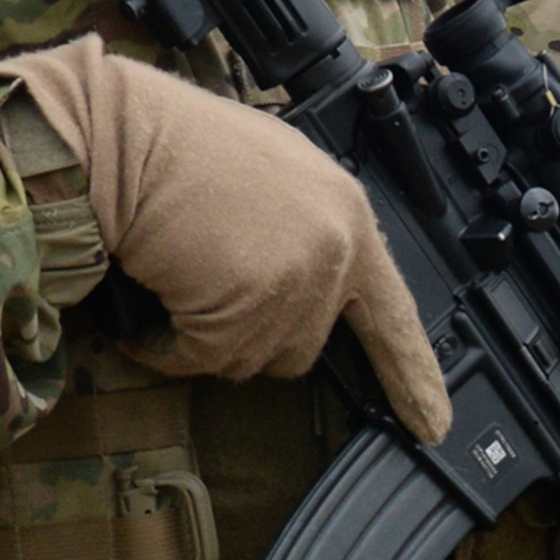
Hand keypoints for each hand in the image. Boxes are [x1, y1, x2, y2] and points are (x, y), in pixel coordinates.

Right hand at [0, 35, 449, 441]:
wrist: (125, 134)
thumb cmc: (180, 145)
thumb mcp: (272, 172)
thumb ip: (305, 229)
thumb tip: (295, 288)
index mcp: (346, 213)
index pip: (392, 311)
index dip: (412, 373)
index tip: (434, 424)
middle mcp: (333, 252)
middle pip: (300, 347)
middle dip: (247, 328)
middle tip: (205, 267)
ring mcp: (293, 286)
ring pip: (247, 359)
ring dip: (201, 332)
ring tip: (175, 266)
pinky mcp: (245, 314)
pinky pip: (198, 360)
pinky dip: (163, 341)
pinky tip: (151, 291)